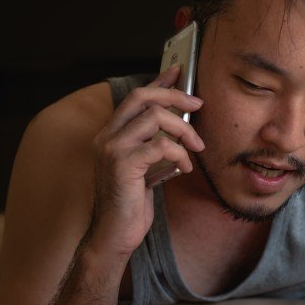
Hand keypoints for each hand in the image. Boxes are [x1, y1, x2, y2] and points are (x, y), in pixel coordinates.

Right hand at [88, 65, 205, 256]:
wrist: (114, 234)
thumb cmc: (131, 203)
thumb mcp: (146, 167)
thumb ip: (155, 144)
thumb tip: (180, 124)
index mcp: (111, 134)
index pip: (136, 97)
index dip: (159, 81)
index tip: (179, 70)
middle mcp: (106, 136)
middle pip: (142, 97)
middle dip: (174, 96)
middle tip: (198, 105)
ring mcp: (111, 149)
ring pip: (154, 118)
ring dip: (184, 129)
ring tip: (196, 147)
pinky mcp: (122, 165)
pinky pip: (160, 145)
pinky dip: (179, 154)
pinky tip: (185, 168)